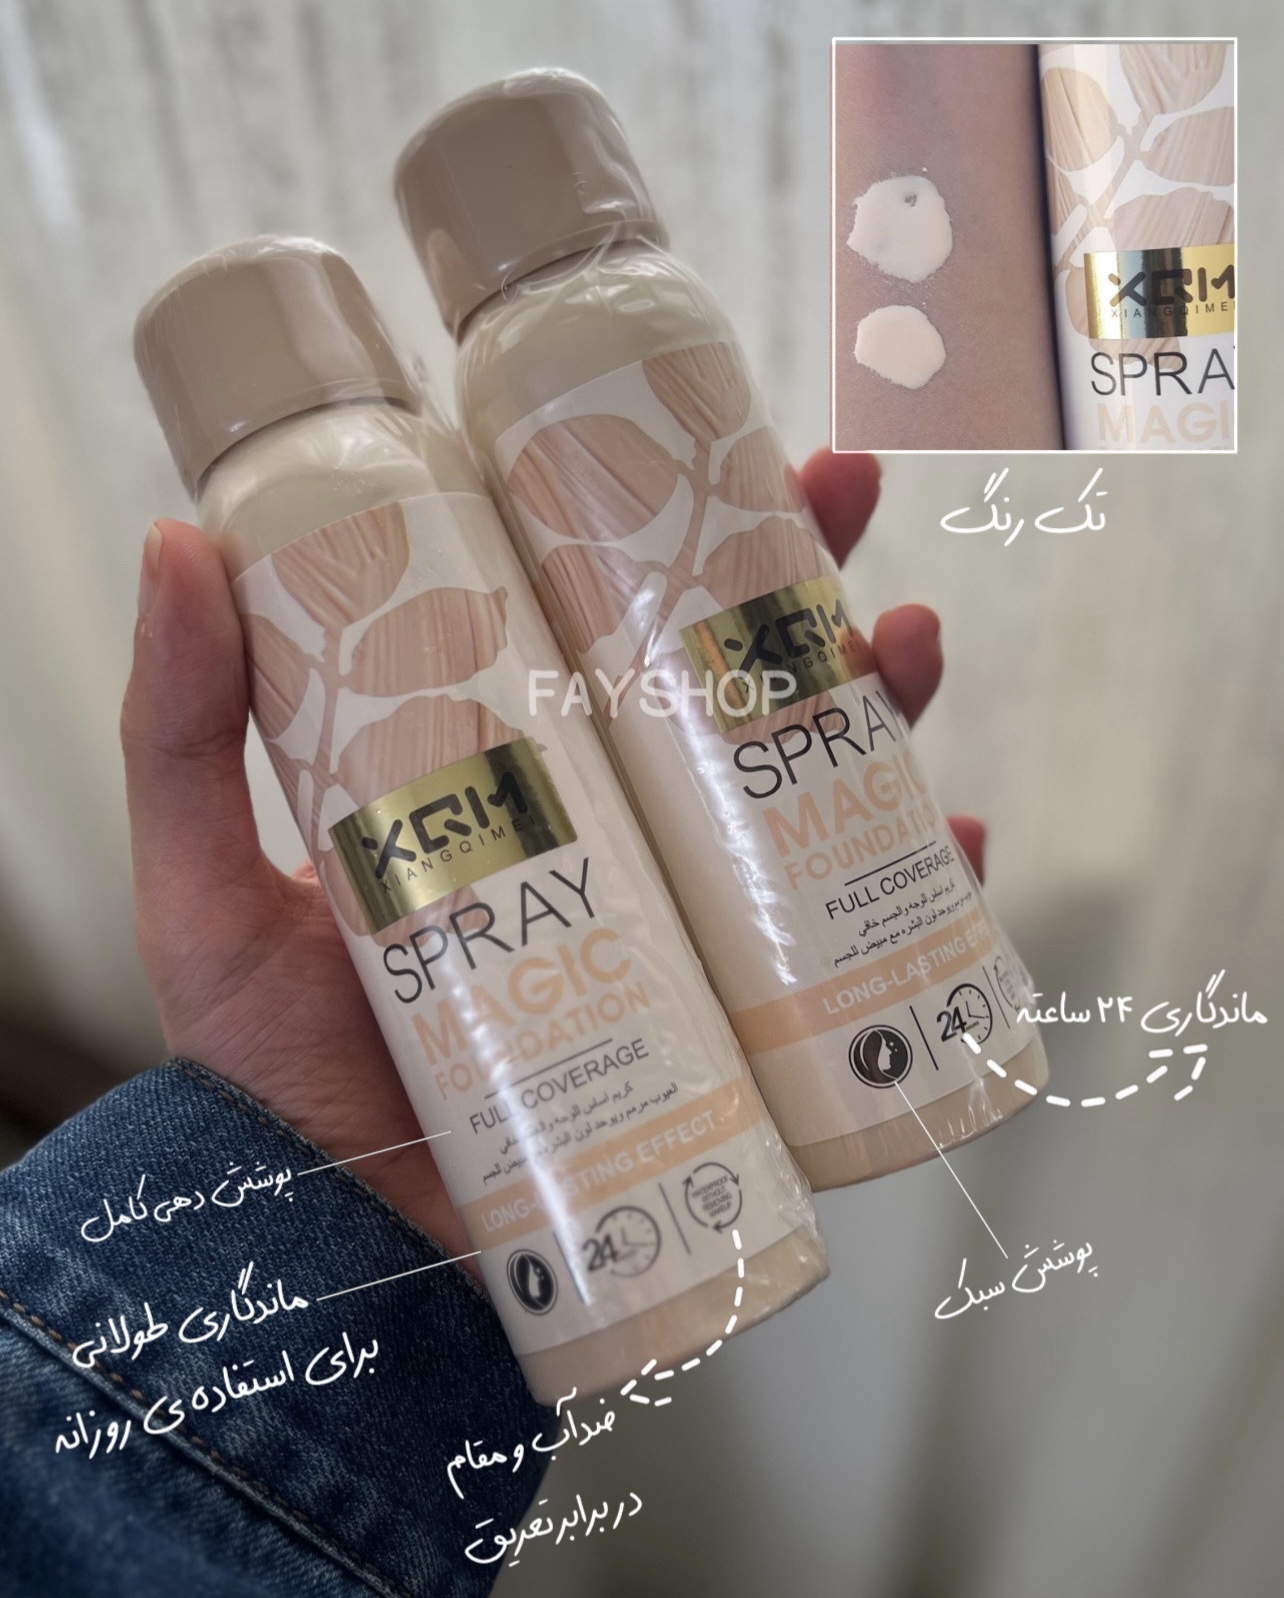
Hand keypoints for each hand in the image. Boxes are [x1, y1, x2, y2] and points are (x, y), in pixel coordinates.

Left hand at [119, 450, 983, 1268]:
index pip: (603, 636)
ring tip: (913, 647)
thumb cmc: (270, 1073)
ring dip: (882, 709)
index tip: (728, 460)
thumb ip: (184, 732)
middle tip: (848, 508)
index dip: (673, 543)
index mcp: (510, 781)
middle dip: (804, 590)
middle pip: (726, 695)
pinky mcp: (729, 1027)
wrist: (346, 1252)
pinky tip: (954, 842)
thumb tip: (180, 540)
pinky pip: (845, 949)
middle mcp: (610, 838)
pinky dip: (914, 893)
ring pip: (804, 796)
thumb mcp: (208, 888)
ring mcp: (679, 928)